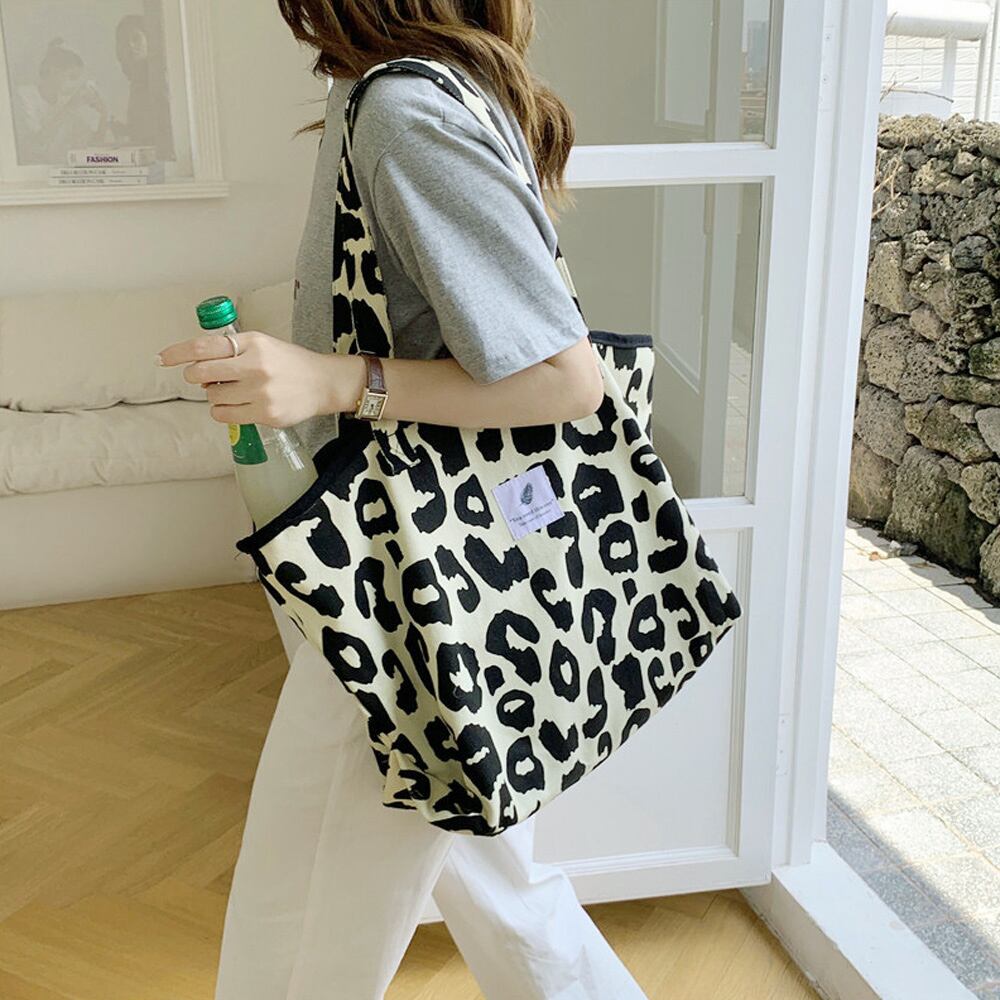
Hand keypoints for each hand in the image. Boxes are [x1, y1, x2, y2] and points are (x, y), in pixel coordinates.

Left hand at [156, 329, 350, 426]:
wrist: (323, 383)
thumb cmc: (289, 363)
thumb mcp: (262, 344)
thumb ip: (231, 349)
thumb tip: (195, 364)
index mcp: (253, 343)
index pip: (203, 347)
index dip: (177, 353)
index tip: (162, 359)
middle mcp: (256, 366)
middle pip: (202, 374)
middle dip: (196, 377)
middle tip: (205, 379)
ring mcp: (261, 393)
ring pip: (212, 398)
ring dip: (215, 396)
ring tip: (236, 391)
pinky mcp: (266, 414)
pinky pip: (225, 416)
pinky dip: (224, 411)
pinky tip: (239, 405)